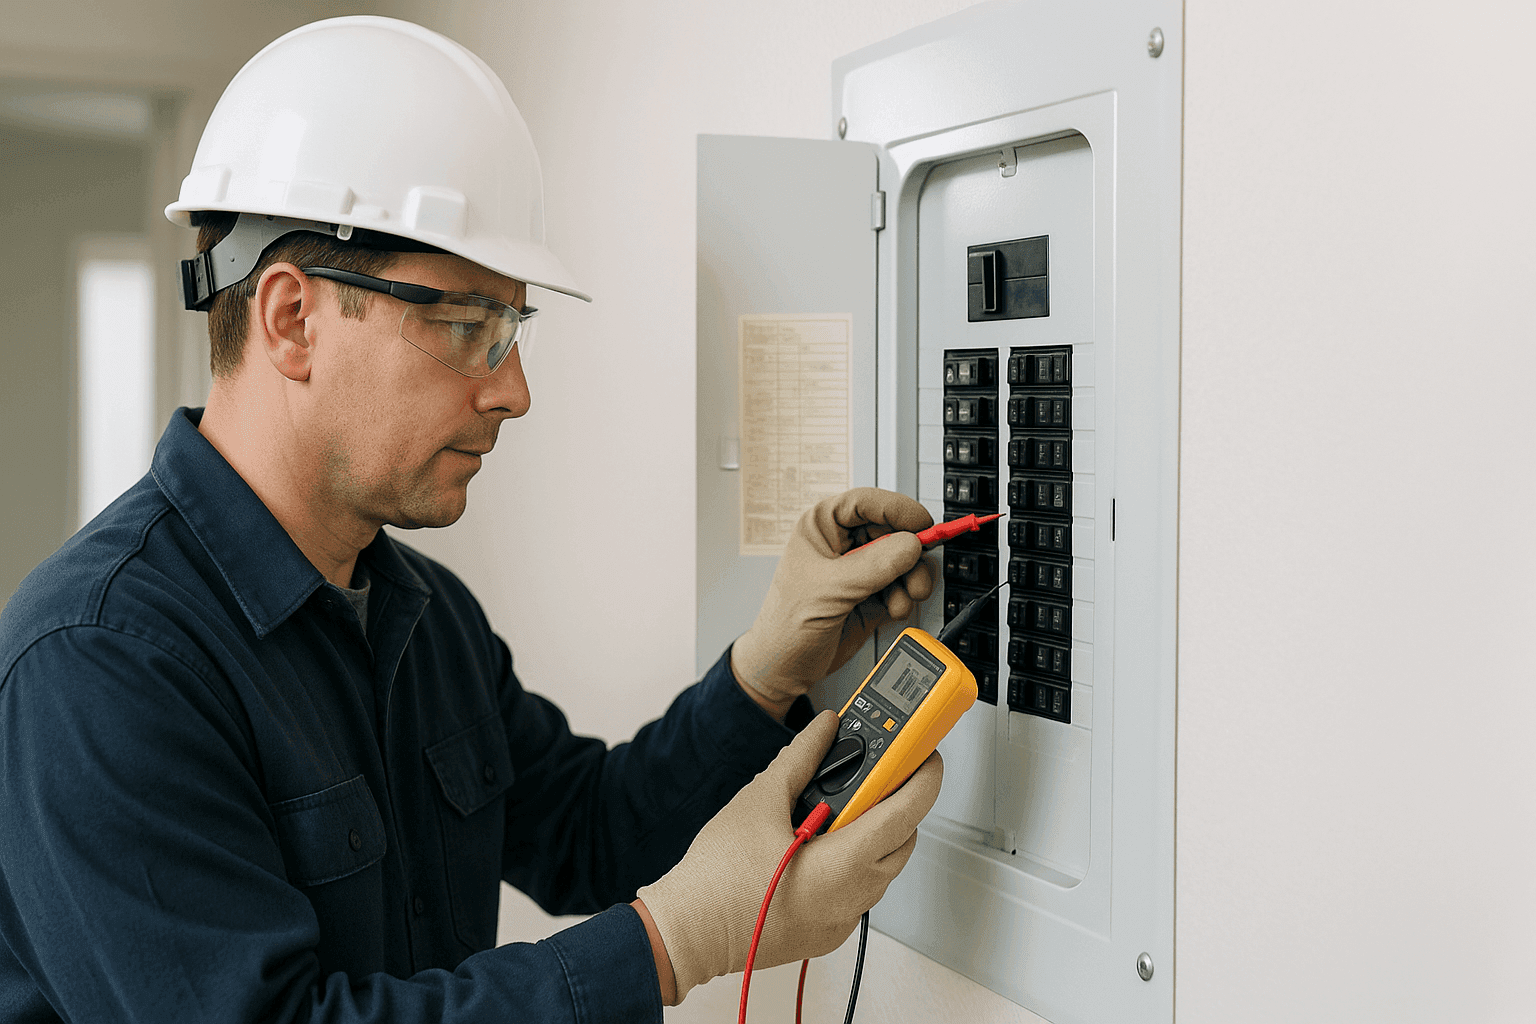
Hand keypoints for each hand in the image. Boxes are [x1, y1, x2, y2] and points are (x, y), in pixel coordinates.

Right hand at [635, 711, 941, 1002]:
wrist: (686, 932)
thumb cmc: (716, 878)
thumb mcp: (760, 799)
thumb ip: (801, 757)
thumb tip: (825, 729)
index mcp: (843, 864)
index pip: (906, 812)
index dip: (923, 777)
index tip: (925, 754)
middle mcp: (851, 898)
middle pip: (901, 840)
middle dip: (895, 803)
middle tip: (875, 773)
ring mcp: (841, 921)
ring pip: (881, 869)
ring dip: (873, 834)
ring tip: (837, 807)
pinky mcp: (827, 934)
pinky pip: (859, 893)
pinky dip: (853, 864)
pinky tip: (820, 844)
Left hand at [732, 488, 935, 708]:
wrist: (786, 669)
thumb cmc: (785, 626)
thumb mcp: (830, 589)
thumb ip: (873, 565)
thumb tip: (910, 544)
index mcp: (821, 527)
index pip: (866, 502)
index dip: (896, 509)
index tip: (921, 522)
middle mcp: (843, 544)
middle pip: (892, 530)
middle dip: (910, 551)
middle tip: (917, 566)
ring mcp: (859, 570)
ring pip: (902, 559)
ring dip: (911, 577)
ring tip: (907, 594)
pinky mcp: (872, 594)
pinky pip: (902, 585)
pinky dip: (905, 597)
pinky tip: (893, 608)